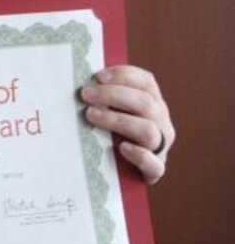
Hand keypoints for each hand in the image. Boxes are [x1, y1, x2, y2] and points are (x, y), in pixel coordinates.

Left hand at [81, 65, 174, 183]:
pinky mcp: (157, 168)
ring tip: (91, 116)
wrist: (121, 168)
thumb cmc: (111, 129)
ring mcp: (161, 144)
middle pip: (144, 102)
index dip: (124, 75)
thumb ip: (103, 94)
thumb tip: (81, 78)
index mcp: (153, 100)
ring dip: (117, 120)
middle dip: (112, 95)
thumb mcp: (112, 108)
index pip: (146, 81)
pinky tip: (121, 148)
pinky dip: (138, 154)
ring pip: (147, 130)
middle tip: (86, 94)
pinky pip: (153, 163)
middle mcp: (161, 120)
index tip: (98, 76)